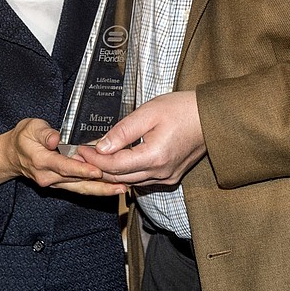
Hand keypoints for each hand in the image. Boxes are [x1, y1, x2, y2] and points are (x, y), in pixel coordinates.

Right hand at [0, 118, 125, 195]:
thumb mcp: (31, 127)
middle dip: (100, 184)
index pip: (64, 167)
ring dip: (101, 190)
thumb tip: (55, 138)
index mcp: (41, 161)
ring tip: (121, 188)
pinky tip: (110, 188)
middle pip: (77, 182)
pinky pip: (79, 188)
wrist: (12, 155)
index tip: (97, 171)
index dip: (82, 169)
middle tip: (120, 184)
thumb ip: (44, 133)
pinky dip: (95, 188)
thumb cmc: (23, 138)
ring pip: (81, 188)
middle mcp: (49, 176)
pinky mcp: (60, 184)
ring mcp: (55, 183)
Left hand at [77, 91, 205, 186]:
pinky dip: (127, 173)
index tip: (80, 149)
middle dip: (97, 168)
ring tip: (95, 158)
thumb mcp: (148, 112)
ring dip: (111, 172)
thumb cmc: (182, 109)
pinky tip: (118, 161)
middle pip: (119, 178)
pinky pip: (142, 180)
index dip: (94, 159)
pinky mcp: (170, 177)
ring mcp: (167, 178)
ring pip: (130, 181)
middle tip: (81, 156)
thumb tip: (100, 146)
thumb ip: (123, 131)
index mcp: (154, 157)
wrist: (209, 117)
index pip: (114, 166)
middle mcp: (161, 174)